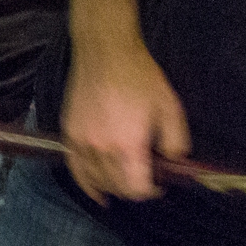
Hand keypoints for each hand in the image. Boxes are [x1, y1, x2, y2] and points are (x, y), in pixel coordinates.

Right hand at [62, 37, 190, 202]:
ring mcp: (81, 143)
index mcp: (127, 145)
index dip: (151, 192)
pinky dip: (86, 185)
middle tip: (147, 178)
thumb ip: (176, 141)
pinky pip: (75, 169)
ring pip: (96, 181)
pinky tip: (96, 192)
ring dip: (113, 187)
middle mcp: (101, 150)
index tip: (161, 185)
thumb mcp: (170, 108)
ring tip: (125, 184)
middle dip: (134, 189)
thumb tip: (175, 161)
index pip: (136, 188)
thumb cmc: (140, 78)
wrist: (106, 53)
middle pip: (117, 186)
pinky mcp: (69, 134)